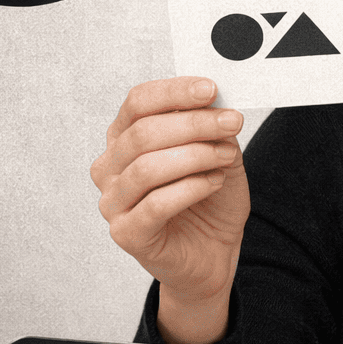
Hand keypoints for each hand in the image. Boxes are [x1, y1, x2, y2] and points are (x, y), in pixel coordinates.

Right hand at [91, 77, 249, 343]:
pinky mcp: (126, 234)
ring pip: (147, 167)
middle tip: (232, 122)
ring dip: (196, 155)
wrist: (211, 253)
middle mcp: (110, 168)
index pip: (138, 103)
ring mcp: (112, 203)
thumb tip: (215, 100)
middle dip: (194, 123)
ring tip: (226, 156)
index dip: (174, 92)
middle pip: (143, 132)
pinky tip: (214, 182)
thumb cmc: (208, 200)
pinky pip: (155, 204)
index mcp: (124, 139)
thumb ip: (210, 128)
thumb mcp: (215, 153)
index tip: (212, 89)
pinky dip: (191, 188)